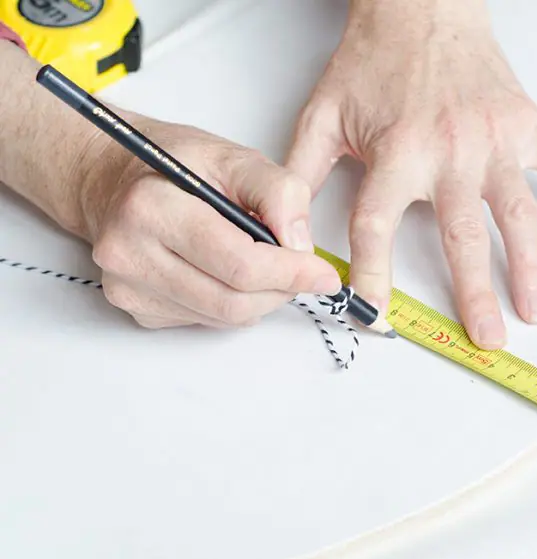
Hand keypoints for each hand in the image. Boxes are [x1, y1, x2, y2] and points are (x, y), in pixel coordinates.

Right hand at [76, 117, 341, 328]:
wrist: (112, 178)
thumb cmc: (174, 163)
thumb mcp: (234, 157)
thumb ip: (279, 192)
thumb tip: (301, 246)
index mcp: (152, 208)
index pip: (239, 264)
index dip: (291, 274)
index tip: (324, 274)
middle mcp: (129, 253)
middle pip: (233, 301)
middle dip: (281, 291)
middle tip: (302, 271)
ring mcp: (127, 287)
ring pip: (223, 318)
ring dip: (260, 299)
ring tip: (265, 265)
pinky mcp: (135, 309)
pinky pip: (205, 321)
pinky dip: (232, 304)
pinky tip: (226, 272)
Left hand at [286, 1, 536, 349]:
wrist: (421, 9)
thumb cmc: (372, 64)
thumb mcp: (322, 117)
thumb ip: (299, 178)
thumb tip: (286, 232)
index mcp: (396, 153)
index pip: (378, 227)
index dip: (371, 276)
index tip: (374, 317)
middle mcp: (450, 152)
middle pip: (462, 235)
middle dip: (474, 293)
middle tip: (487, 339)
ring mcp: (497, 140)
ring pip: (519, 214)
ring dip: (531, 266)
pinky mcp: (529, 127)